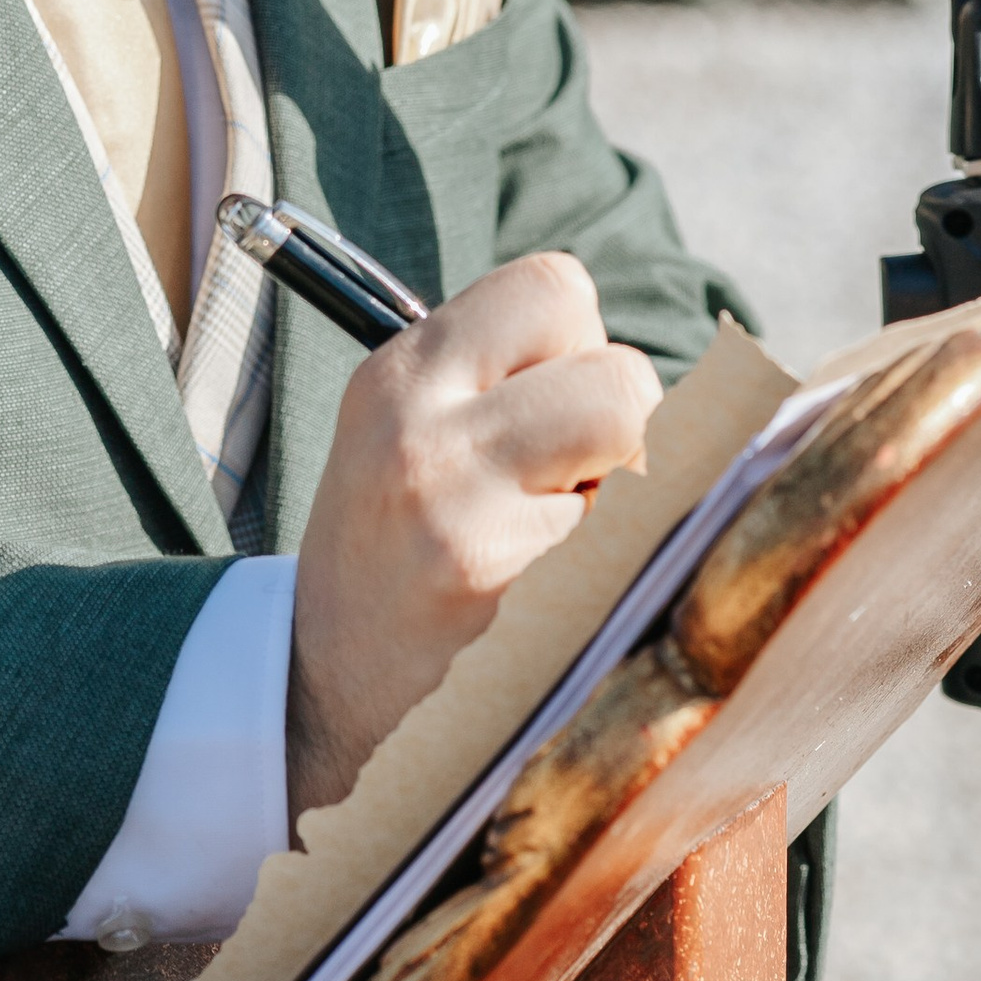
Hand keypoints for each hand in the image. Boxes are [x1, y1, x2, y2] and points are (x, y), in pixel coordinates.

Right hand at [286, 252, 660, 818]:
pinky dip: (618, 570)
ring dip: (631, 499)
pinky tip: (556, 601)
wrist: (318, 693)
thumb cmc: (397, 553)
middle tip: (567, 492)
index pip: (554, 287)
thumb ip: (507, 383)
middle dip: (621, 433)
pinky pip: (633, 548)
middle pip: (623, 374)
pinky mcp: (505, 596)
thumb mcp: (408, 436)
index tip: (548, 410)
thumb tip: (663, 380)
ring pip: (645, 454)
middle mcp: (425, 432)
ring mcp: (463, 515)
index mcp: (401, 374)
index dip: (580, 347)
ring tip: (564, 542)